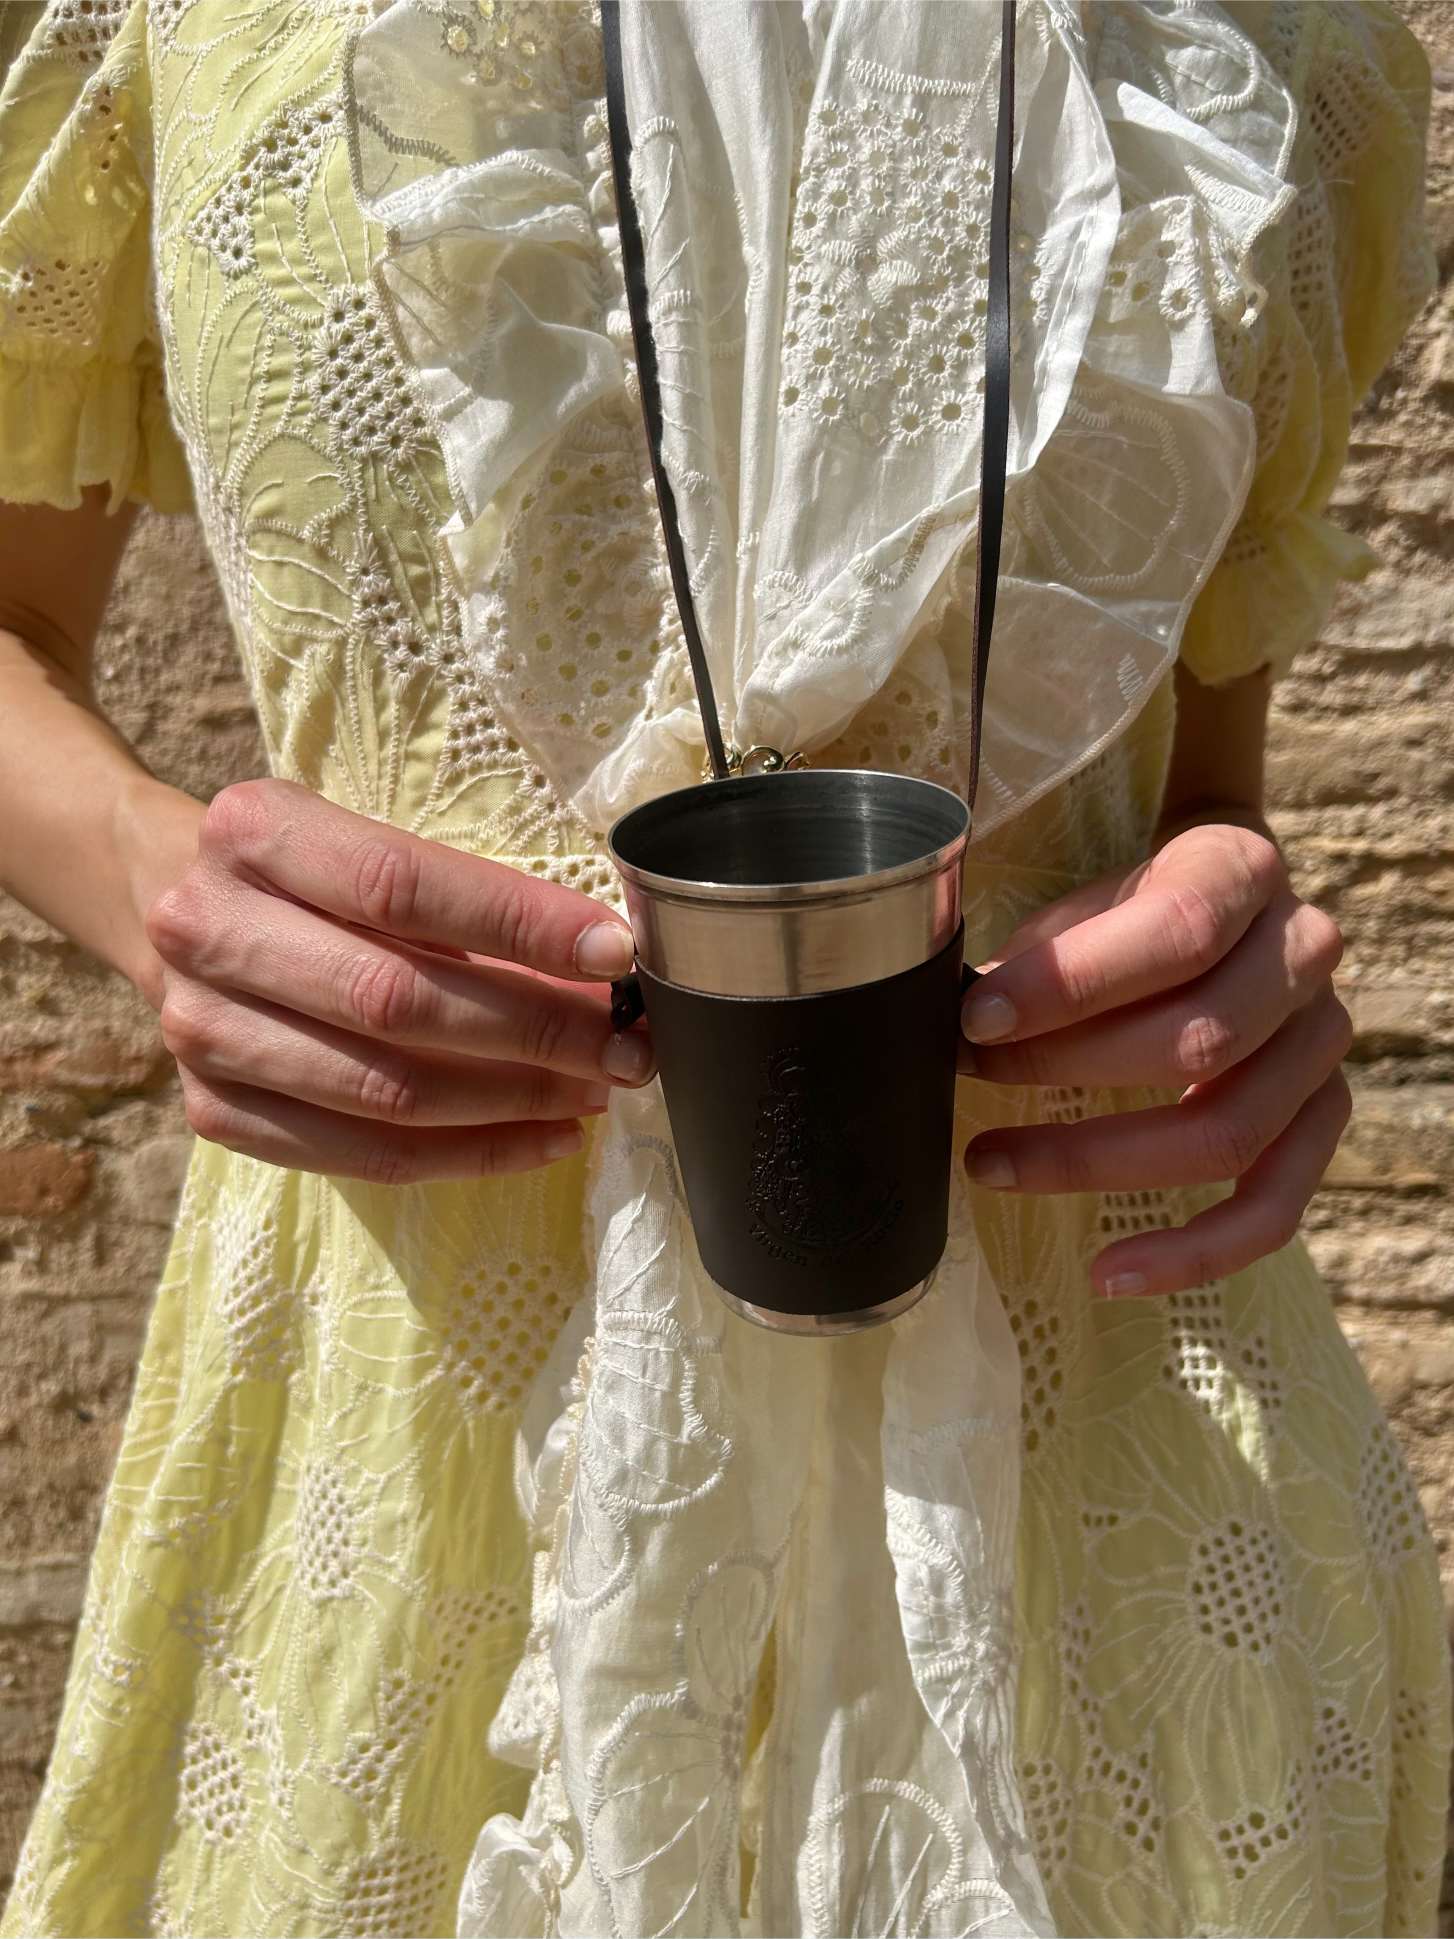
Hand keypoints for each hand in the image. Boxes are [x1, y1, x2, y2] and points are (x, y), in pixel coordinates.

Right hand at [144, 779, 652, 1183]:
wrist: (180, 906)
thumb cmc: (314, 873)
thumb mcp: (367, 843)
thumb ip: (465, 896)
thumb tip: (602, 964)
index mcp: (253, 831)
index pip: (401, 884)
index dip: (517, 924)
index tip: (614, 954)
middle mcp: (207, 928)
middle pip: (395, 998)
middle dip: (536, 1029)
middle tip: (626, 1046)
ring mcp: (201, 1030)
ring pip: (384, 1090)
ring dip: (514, 1099)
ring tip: (596, 1090)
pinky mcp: (213, 1111)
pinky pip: (363, 1155)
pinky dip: (470, 1153)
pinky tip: (544, 1138)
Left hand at [958, 821, 1350, 1296]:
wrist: (1221, 907)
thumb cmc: (1129, 909)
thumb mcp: (1088, 900)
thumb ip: (1040, 954)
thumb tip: (954, 1019)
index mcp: (1244, 871)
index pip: (1176, 931)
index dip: (1073, 983)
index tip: (975, 1016)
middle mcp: (1304, 954)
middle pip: (1200, 1039)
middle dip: (1063, 1067)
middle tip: (966, 1073)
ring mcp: (1323, 1044)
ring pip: (1228, 1132)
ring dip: (1094, 1159)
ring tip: (989, 1162)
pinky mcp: (1322, 1120)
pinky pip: (1273, 1208)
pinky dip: (1193, 1252)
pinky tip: (1109, 1271)